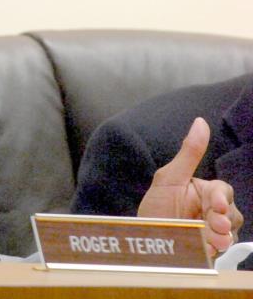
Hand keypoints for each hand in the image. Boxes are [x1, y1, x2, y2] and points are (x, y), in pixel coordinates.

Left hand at [137, 117, 242, 255]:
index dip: (221, 197)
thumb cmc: (155, 205)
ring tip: (213, 240)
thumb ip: (189, 152)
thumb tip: (200, 122)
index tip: (215, 205)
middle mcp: (212, 211)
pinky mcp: (209, 250)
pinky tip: (208, 250)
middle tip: (216, 225)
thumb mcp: (169, 178)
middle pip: (231, 212)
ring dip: (224, 236)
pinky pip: (221, 250)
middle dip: (224, 219)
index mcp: (204, 192)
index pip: (223, 190)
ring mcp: (213, 231)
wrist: (141, 235)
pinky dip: (216, 250)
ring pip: (230, 232)